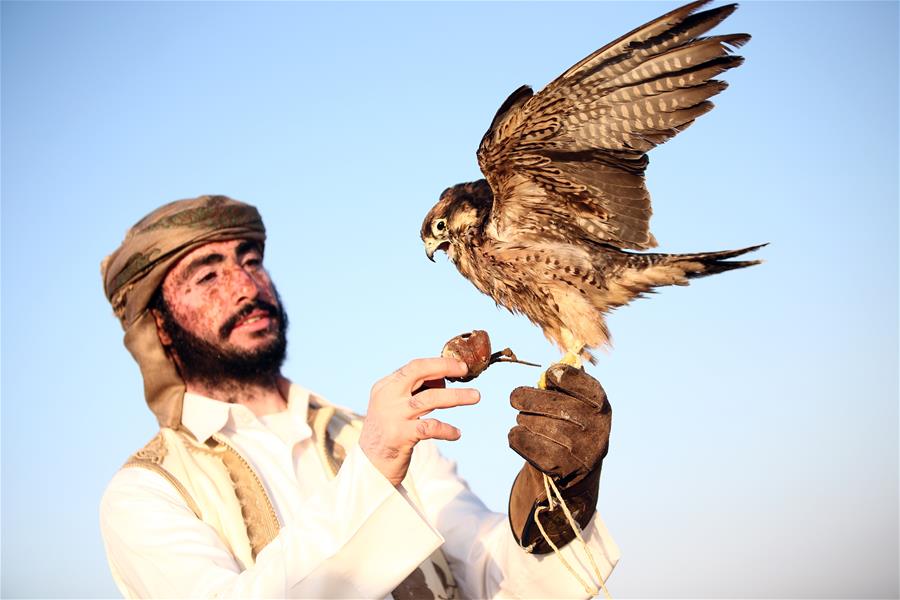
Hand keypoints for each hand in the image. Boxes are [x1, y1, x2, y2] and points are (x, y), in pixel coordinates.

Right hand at [360, 357, 479, 485]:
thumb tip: (443, 378)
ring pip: (429, 399)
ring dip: (456, 397)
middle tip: (465, 370)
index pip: (414, 366)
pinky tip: (457, 433)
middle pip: (418, 373)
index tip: (459, 365)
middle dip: (444, 367)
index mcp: (385, 386)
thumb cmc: (389, 433)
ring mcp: (392, 416)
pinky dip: (447, 429)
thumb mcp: (395, 407)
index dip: (438, 363)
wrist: (370, 466)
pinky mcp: (400, 436)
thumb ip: (413, 392)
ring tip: (475, 396)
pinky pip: (430, 427)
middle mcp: (387, 397)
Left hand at [507, 364, 611, 551]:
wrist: (577, 471)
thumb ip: (565, 384)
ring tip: (524, 420)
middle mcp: (596, 427)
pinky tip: (520, 435)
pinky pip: (523, 442)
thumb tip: (551, 371)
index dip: (554, 376)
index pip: (571, 379)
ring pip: (532, 422)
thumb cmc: (571, 425)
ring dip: (522, 419)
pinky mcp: (561, 468)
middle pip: (547, 401)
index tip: (546, 378)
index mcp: (600, 405)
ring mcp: (580, 450)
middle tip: (516, 399)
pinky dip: (516, 436)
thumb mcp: (577, 402)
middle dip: (525, 398)